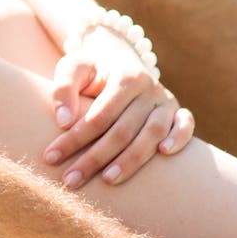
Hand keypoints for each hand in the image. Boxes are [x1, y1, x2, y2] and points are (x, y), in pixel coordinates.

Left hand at [43, 26, 194, 188]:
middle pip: (122, 130)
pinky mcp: (177, 110)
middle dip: (94, 158)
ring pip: (152, 134)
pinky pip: (186, 124)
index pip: (98, 115)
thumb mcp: (72, 68)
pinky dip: (180, 138)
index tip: (50, 158)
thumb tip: (63, 121)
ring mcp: (165, 100)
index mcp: (124, 76)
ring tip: (107, 180)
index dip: (74, 138)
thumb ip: (63, 88)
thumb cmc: (91, 70)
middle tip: (70, 180)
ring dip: (131, 160)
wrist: (118, 57)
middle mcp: (148, 88)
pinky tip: (164, 154)